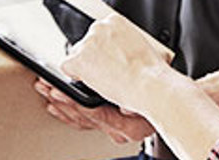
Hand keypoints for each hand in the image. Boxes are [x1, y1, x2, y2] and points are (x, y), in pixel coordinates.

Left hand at [34, 78, 154, 143]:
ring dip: (60, 104)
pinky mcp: (107, 123)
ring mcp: (110, 129)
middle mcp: (116, 130)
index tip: (59, 92)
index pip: (94, 114)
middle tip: (45, 87)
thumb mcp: (155, 97)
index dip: (74, 103)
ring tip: (46, 92)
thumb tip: (124, 108)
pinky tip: (56, 104)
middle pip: (82, 117)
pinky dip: (67, 111)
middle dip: (61, 101)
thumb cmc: (164, 98)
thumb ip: (136, 103)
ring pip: (79, 120)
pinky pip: (82, 121)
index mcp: (126, 125)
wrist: (173, 109)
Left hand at [60, 13, 172, 115]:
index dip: (102, 49)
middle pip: (86, 43)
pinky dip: (75, 76)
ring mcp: (88, 42)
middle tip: (106, 70)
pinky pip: (67, 67)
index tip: (110, 58)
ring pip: (76, 55)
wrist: (148, 83)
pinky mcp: (79, 59)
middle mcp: (99, 27)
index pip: (99, 33)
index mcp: (115, 21)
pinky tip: (90, 81)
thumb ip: (122, 42)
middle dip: (93, 57)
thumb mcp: (139, 44)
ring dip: (85, 67)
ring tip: (102, 78)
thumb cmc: (149, 70)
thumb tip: (117, 51)